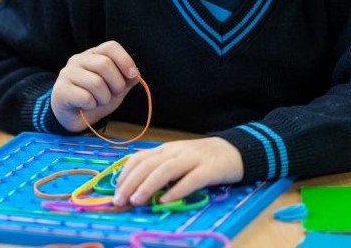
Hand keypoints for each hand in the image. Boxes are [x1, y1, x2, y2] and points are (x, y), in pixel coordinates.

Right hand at [50, 41, 139, 131]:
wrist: (74, 117)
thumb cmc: (96, 97)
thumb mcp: (116, 87)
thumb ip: (127, 79)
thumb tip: (135, 75)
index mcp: (93, 54)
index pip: (110, 47)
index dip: (125, 59)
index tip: (133, 75)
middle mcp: (78, 59)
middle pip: (104, 64)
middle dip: (117, 83)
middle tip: (116, 94)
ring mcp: (67, 73)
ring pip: (96, 82)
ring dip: (104, 98)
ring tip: (99, 101)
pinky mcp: (60, 90)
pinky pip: (85, 97)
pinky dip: (92, 106)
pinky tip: (86, 106)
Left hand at [112, 137, 243, 206]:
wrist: (235, 150)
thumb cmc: (202, 158)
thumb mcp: (178, 159)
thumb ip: (160, 169)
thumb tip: (136, 188)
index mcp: (167, 149)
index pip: (140, 157)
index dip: (125, 174)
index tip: (115, 191)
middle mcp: (177, 151)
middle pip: (150, 163)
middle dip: (131, 182)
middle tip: (120, 200)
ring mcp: (194, 159)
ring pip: (166, 169)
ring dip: (149, 185)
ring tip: (137, 200)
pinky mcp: (210, 169)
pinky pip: (191, 179)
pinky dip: (177, 189)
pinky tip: (166, 200)